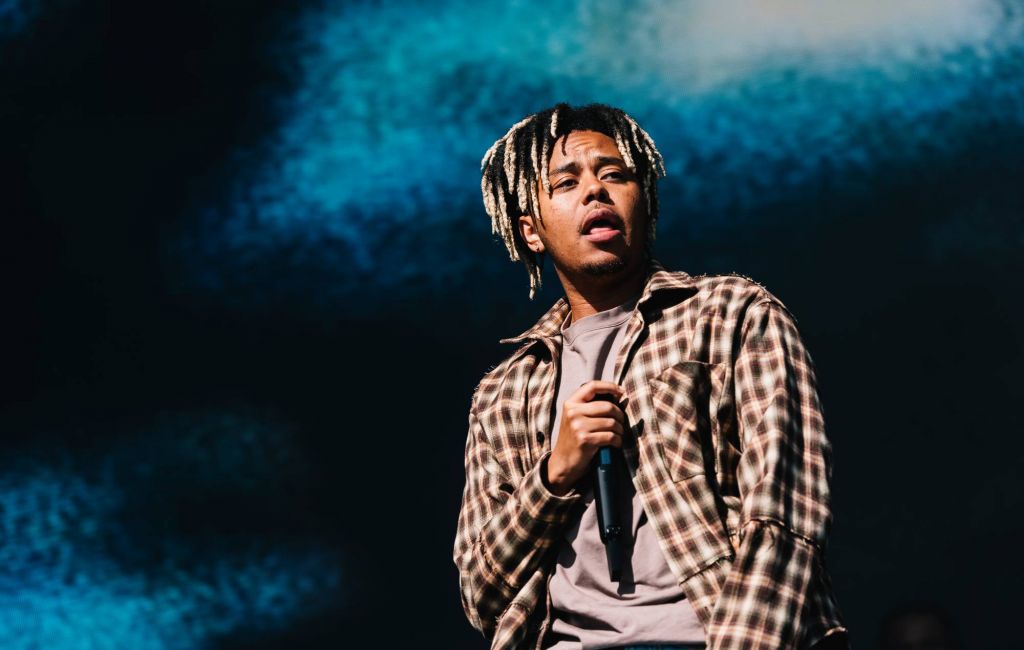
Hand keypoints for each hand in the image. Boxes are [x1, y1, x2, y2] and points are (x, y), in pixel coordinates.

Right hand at [546, 380, 625, 495]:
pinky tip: (615, 444)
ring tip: (617, 435)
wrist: (563, 462)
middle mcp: (573, 412)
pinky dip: (617, 441)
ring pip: (612, 422)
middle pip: (608, 406)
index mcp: (571, 403)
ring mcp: (578, 426)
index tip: (621, 392)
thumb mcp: (575, 418)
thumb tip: (617, 395)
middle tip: (621, 423)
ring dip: (619, 430)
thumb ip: (590, 406)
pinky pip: (611, 436)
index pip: (592, 386)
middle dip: (619, 415)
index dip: (609, 387)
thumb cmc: (574, 439)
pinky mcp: (585, 440)